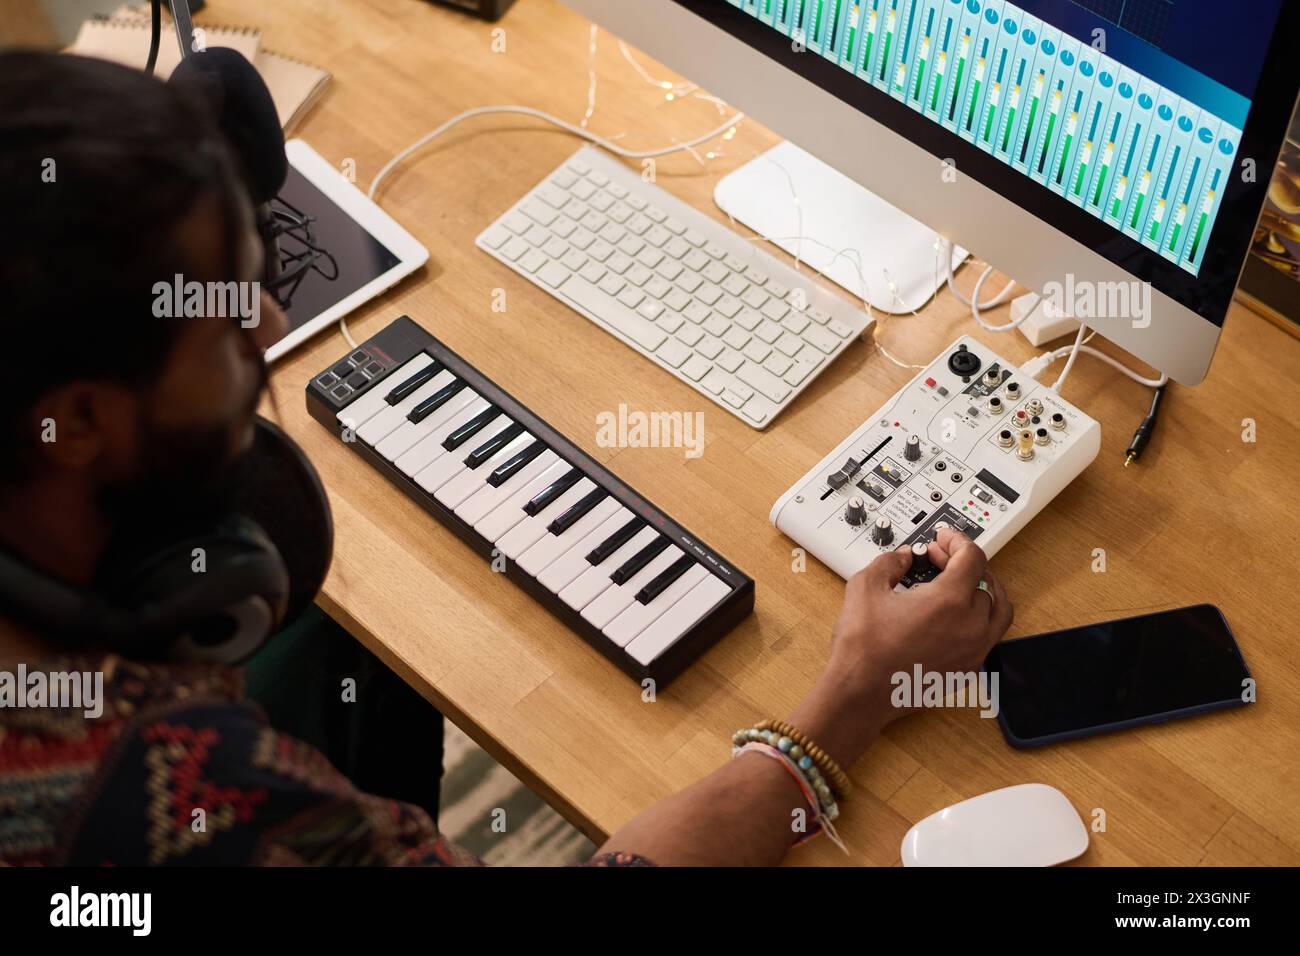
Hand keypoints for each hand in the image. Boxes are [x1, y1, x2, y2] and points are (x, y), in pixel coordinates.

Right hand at [787, 529, 1012, 766]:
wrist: (860, 694)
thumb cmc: (863, 648)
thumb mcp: (865, 587)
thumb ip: (889, 562)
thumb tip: (903, 558)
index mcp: (950, 600)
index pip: (972, 557)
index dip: (958, 541)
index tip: (944, 538)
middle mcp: (971, 626)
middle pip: (987, 581)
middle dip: (963, 564)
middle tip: (939, 559)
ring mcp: (974, 651)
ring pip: (998, 611)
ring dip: (982, 591)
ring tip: (960, 585)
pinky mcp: (968, 670)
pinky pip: (988, 638)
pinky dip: (978, 620)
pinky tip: (953, 618)